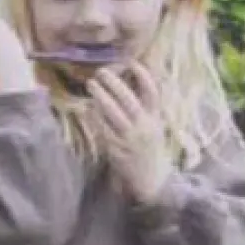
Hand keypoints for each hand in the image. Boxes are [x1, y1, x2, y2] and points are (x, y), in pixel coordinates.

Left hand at [87, 65, 171, 205]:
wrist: (151, 181)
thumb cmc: (149, 151)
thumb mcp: (153, 128)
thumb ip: (144, 111)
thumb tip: (127, 87)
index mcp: (155, 120)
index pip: (153, 93)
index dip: (143, 76)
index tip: (132, 63)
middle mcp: (144, 127)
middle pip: (129, 99)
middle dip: (114, 83)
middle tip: (101, 72)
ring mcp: (130, 138)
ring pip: (114, 112)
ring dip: (101, 96)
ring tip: (91, 85)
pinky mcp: (117, 149)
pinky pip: (104, 128)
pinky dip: (96, 117)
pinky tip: (88, 108)